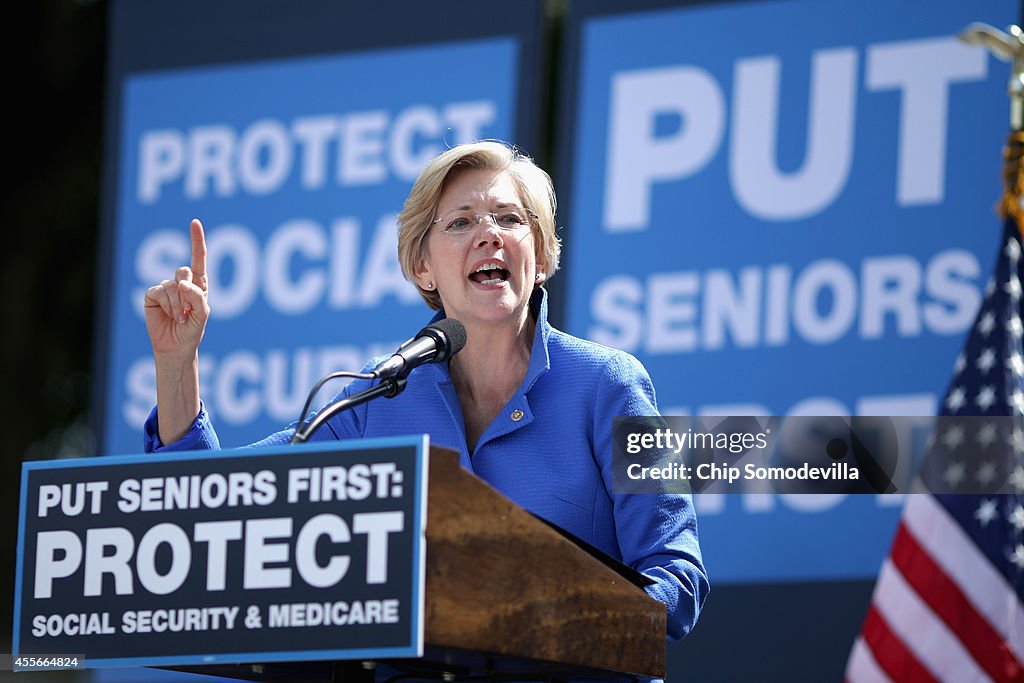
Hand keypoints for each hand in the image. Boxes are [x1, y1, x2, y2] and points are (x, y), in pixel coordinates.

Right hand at [144, 219, 209, 358]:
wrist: (176, 347)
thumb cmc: (193, 330)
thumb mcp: (202, 315)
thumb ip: (197, 297)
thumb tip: (182, 283)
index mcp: (199, 283)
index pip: (198, 258)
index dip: (196, 240)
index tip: (195, 222)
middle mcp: (182, 282)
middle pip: (183, 270)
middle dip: (187, 291)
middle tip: (188, 311)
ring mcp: (166, 288)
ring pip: (171, 284)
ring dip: (178, 304)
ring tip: (180, 318)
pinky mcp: (152, 295)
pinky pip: (159, 291)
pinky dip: (168, 304)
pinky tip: (171, 316)